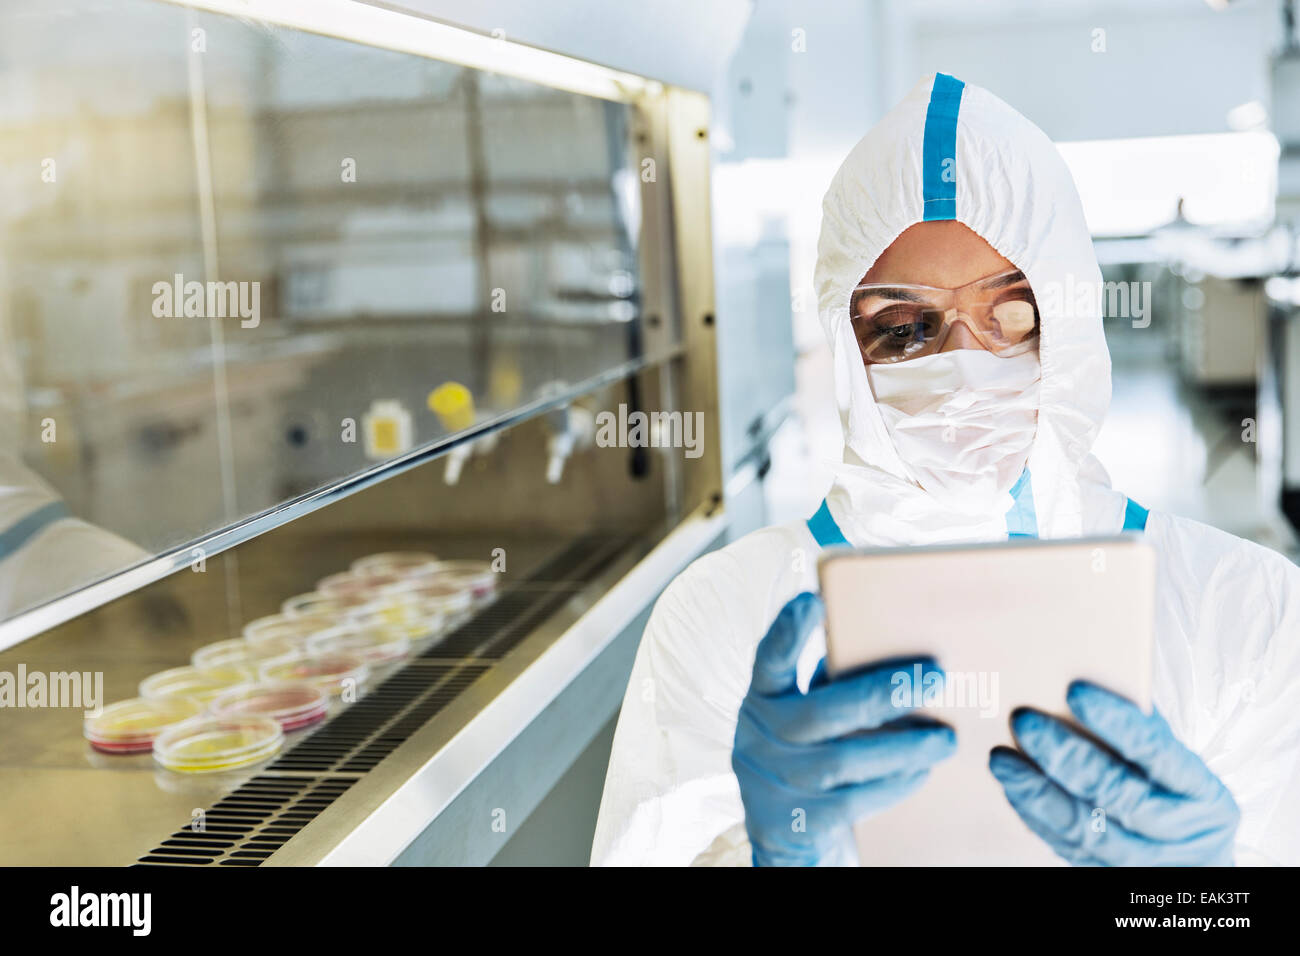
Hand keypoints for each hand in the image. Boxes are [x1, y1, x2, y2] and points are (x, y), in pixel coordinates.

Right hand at [733, 591, 956, 865]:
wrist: (778, 826)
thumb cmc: (804, 748)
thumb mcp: (801, 709)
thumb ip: (829, 682)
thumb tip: (889, 641)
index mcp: (763, 697)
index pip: (769, 658)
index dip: (787, 630)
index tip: (813, 599)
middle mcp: (760, 737)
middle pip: (821, 712)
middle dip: (882, 692)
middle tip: (936, 676)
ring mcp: (776, 782)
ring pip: (844, 761)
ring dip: (903, 747)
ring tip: (946, 738)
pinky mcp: (799, 820)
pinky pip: (854, 800)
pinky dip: (893, 783)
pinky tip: (922, 770)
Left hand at [989, 680, 1238, 865]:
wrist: (1195, 861)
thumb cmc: (1177, 795)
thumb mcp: (1177, 763)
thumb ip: (1142, 731)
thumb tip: (1085, 686)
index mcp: (1203, 794)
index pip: (1157, 752)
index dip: (1116, 721)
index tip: (1075, 691)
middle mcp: (1181, 833)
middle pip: (1117, 794)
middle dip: (1065, 755)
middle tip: (1025, 721)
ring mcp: (1146, 862)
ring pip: (1087, 830)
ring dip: (1037, 792)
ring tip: (1003, 760)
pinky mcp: (1110, 875)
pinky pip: (1068, 848)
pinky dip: (1035, 816)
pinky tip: (1013, 789)